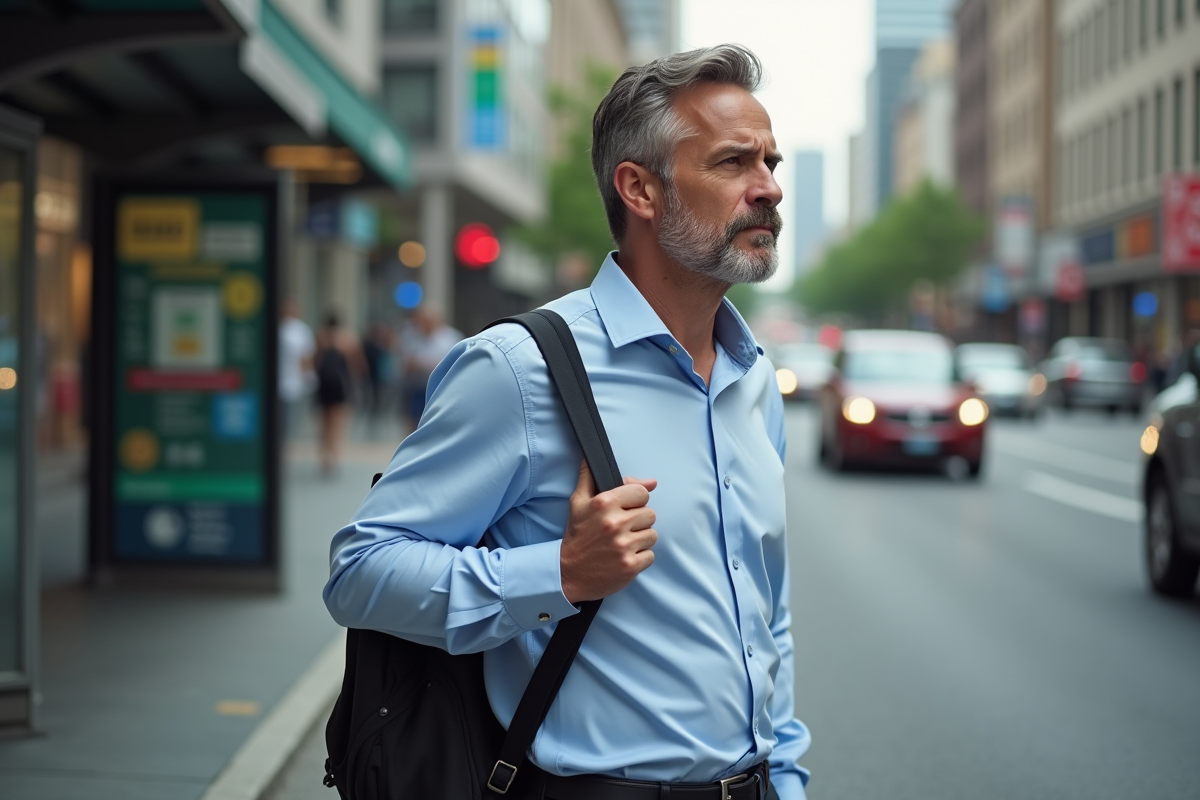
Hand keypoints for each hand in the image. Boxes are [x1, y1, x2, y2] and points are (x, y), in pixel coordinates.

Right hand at [560, 460, 657, 603]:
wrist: (569, 573)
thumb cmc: (577, 536)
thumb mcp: (579, 502)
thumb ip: (597, 479)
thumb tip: (634, 474)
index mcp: (604, 503)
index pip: (642, 492)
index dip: (635, 501)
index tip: (625, 510)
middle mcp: (615, 523)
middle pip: (650, 514)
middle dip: (638, 521)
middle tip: (621, 529)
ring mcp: (623, 546)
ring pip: (652, 535)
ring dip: (640, 540)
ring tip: (622, 543)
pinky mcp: (630, 565)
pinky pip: (650, 555)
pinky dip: (640, 557)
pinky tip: (624, 557)